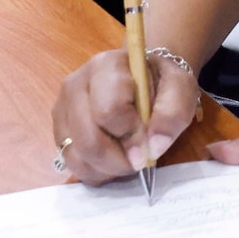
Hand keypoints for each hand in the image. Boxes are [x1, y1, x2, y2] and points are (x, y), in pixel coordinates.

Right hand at [52, 42, 199, 181]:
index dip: (131, 136)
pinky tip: (112, 161)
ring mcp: (62, 108)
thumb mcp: (179, 88)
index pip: (109, 110)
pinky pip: (71, 163)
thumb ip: (173, 113)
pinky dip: (94, 171)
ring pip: (76, 155)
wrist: (141, 77)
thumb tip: (154, 148)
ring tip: (127, 158)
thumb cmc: (160, 81)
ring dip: (106, 168)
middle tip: (139, 160)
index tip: (150, 146)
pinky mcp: (59, 129)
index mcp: (105, 66)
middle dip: (118, 160)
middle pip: (88, 139)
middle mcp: (75, 84)